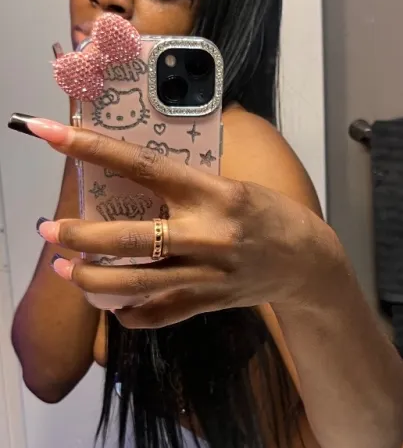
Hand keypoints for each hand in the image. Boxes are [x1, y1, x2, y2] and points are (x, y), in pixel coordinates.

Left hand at [21, 118, 337, 328]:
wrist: (308, 264)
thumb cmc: (269, 214)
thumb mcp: (232, 186)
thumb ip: (185, 184)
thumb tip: (130, 172)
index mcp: (212, 193)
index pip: (142, 166)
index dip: (93, 148)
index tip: (50, 133)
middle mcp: (206, 235)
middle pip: (128, 240)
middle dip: (78, 236)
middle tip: (49, 228)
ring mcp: (205, 275)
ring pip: (134, 285)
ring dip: (90, 279)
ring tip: (65, 267)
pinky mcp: (206, 304)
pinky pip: (156, 314)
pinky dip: (127, 312)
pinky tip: (111, 302)